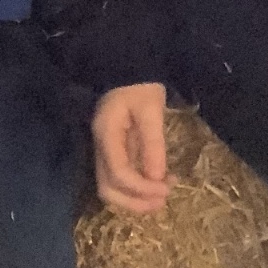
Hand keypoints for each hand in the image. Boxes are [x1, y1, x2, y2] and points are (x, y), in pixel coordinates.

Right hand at [92, 83, 171, 214]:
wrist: (126, 64)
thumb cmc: (139, 83)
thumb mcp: (151, 109)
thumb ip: (153, 144)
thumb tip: (157, 178)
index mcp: (106, 133)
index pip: (118, 174)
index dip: (142, 188)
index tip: (167, 189)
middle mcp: (100, 144)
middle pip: (107, 189)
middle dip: (135, 202)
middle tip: (163, 201)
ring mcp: (104, 147)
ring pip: (111, 187)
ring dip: (135, 198)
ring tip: (163, 194)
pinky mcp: (113, 147)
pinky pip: (119, 176)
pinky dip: (136, 186)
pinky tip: (157, 181)